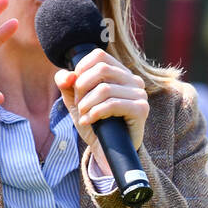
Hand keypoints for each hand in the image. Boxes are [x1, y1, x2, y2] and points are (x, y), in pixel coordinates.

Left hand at [54, 48, 149, 166]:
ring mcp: (140, 94)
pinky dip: (95, 113)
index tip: (76, 88)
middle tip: (79, 104)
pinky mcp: (141, 109)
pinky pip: (113, 104)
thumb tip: (68, 75)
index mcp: (120, 73)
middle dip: (82, 87)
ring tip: (83, 115)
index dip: (82, 68)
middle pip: (101, 69)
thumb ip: (66, 84)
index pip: (99, 55)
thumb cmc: (95, 124)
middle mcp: (133, 80)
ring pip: (105, 89)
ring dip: (86, 104)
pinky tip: (88, 121)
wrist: (107, 152)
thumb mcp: (75, 101)